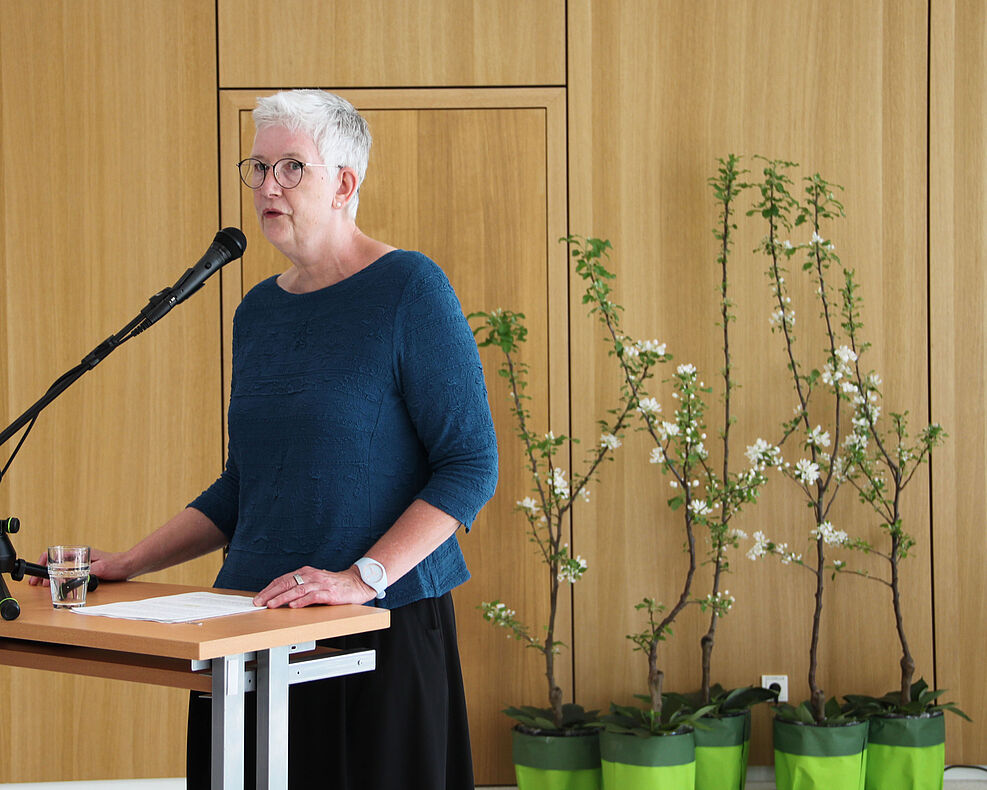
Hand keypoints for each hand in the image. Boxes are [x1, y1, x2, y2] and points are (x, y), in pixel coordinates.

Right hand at [27, 547, 131, 586]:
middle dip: (44, 573)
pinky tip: (60, 586)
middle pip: (55, 563)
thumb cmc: (118, 564)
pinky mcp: (87, 570)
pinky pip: (69, 574)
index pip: (54, 554)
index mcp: (79, 553)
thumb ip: (85, 574)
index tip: (38, 573)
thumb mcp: (100, 569)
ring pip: (61, 569)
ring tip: (46, 586)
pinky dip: (61, 579)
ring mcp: (82, 564)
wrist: (130, 565)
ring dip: (51, 577)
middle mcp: (79, 557)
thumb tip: (71, 581)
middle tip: (38, 584)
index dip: (43, 562)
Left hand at [253, 565, 375, 608]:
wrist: (356, 583)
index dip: (269, 589)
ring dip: (283, 598)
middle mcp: (311, 576)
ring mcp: (320, 584)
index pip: (283, 579)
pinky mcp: (329, 593)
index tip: (259, 597)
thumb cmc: (334, 585)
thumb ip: (299, 587)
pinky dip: (302, 601)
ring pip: (297, 590)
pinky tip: (293, 606)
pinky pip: (313, 596)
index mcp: (305, 572)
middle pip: (287, 583)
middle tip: (260, 602)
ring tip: (272, 605)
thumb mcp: (314, 582)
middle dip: (271, 593)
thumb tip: (279, 598)